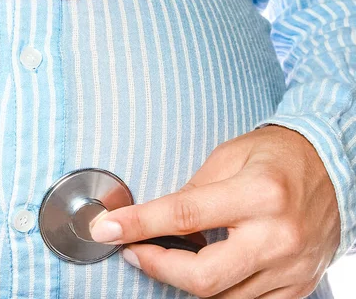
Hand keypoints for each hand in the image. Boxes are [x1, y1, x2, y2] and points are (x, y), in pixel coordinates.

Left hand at [89, 126, 340, 297]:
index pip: (183, 216)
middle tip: (134, 250)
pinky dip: (218, 291)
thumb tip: (153, 220)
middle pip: (202, 276)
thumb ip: (191, 192)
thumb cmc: (276, 155)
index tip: (106, 228)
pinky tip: (204, 268)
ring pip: (222, 297)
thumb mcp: (228, 156)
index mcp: (259, 194)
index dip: (137, 224)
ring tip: (165, 256)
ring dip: (182, 280)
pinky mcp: (298, 284)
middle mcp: (278, 235)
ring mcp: (291, 266)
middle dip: (156, 267)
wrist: (332, 166)